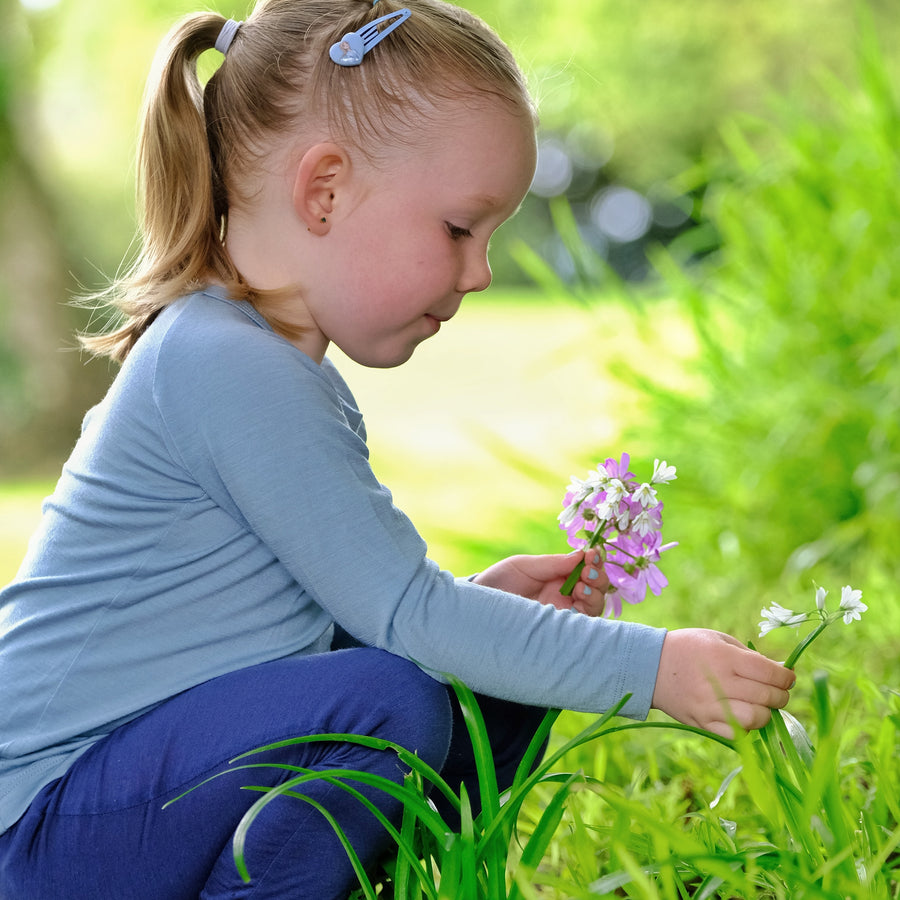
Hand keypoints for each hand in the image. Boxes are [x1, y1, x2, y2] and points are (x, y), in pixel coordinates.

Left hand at [472, 551, 609, 615]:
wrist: (477, 608)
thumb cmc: (498, 582)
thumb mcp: (523, 566)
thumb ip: (552, 563)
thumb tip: (581, 555)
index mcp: (559, 577)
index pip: (586, 569)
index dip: (594, 561)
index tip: (592, 554)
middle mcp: (565, 596)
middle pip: (596, 588)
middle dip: (598, 577)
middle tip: (588, 572)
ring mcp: (562, 614)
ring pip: (594, 606)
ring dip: (595, 594)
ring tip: (582, 587)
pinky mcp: (557, 632)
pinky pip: (582, 626)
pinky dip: (587, 612)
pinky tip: (579, 601)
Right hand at [651, 628, 795, 738]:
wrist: (649, 666)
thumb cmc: (688, 647)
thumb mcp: (717, 639)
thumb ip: (749, 655)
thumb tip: (781, 672)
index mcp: (724, 657)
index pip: (770, 673)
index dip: (786, 677)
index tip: (788, 677)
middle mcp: (719, 682)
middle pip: (767, 696)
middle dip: (781, 695)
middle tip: (778, 691)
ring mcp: (710, 705)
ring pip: (756, 718)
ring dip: (767, 713)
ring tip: (762, 705)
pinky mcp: (703, 722)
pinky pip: (737, 733)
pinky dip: (748, 727)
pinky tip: (745, 716)